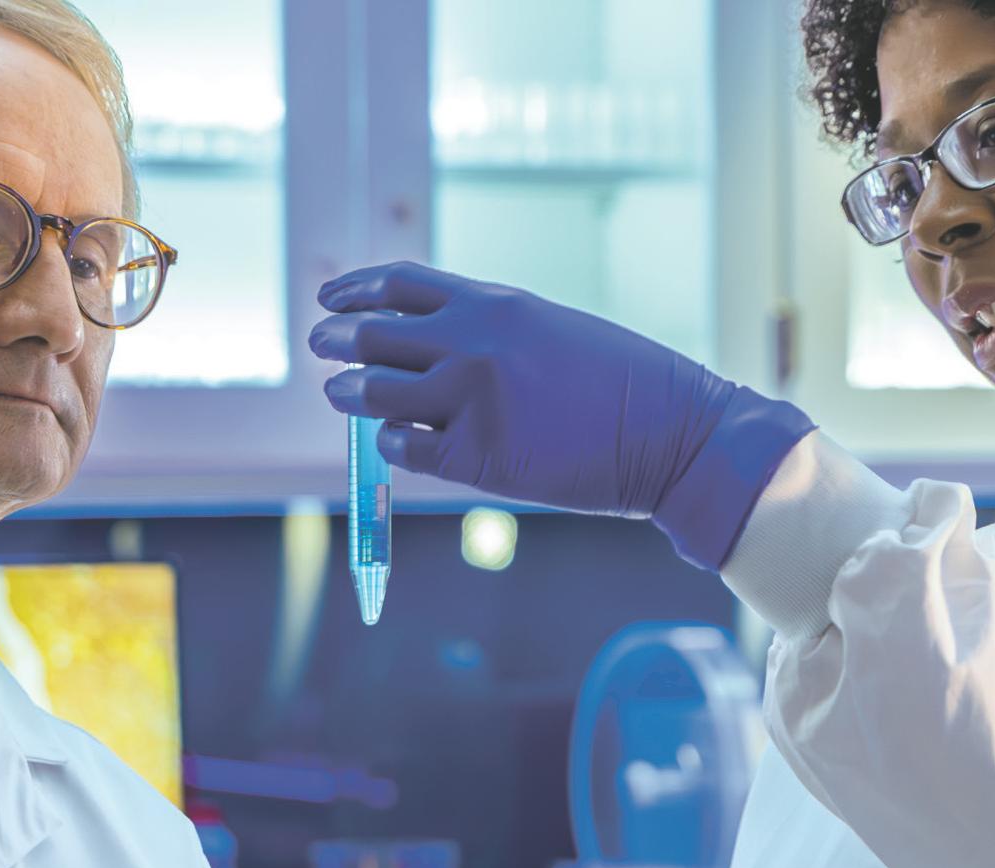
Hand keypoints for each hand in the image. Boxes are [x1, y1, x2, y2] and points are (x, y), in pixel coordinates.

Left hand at [310, 263, 813, 569]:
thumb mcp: (551, 330)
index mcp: (495, 304)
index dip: (356, 290)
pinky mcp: (477, 457)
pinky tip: (394, 440)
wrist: (675, 433)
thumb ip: (490, 332)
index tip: (331, 296)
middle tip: (318, 344)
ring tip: (338, 392)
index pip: (400, 283)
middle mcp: (472, 342)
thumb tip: (431, 349)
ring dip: (349, 391)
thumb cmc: (626, 385)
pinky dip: (391, 442)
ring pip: (375, 392)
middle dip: (337, 339)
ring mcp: (470, 399)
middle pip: (374, 334)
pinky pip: (405, 447)